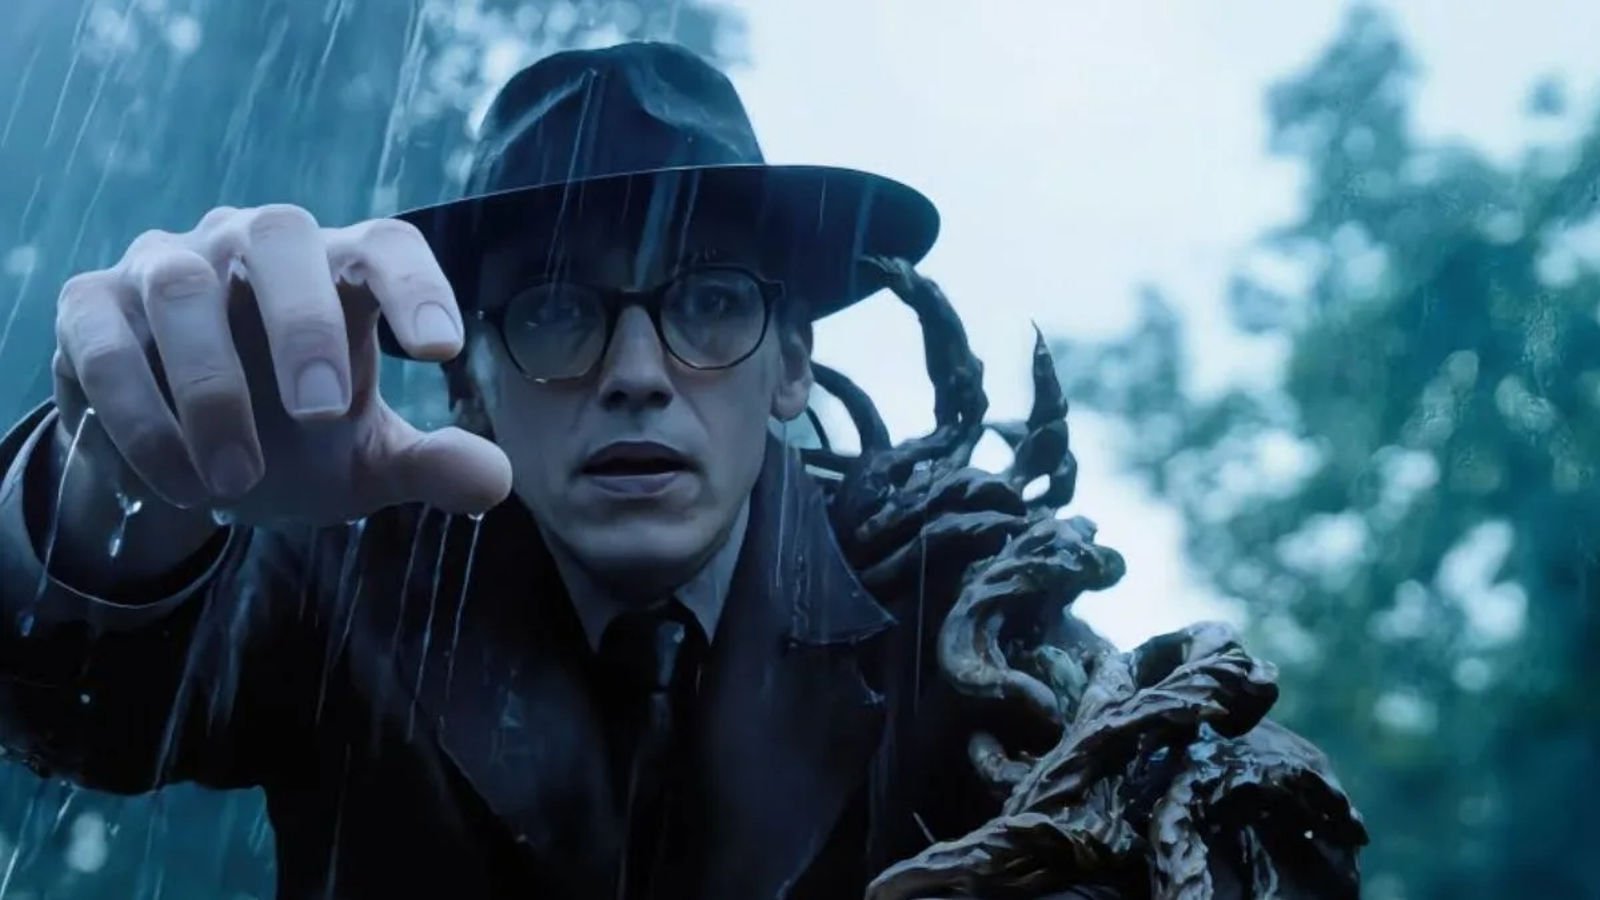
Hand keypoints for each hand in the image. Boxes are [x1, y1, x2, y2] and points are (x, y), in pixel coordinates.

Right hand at [51, 204, 511, 525]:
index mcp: (339, 270)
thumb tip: (497, 481)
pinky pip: (105, 340)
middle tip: (323, 416)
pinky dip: (139, 412)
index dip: (416, 285)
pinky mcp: (92, 307)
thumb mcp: (365, 462)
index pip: (386, 245)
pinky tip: (176, 481)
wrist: (185, 466)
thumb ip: (427, 465)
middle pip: (283, 236)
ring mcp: (168, 266)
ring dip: (213, 390)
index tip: (441, 351)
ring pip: (182, 286)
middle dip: (306, 322)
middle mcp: (254, 247)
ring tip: (238, 483)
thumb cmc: (293, 441)